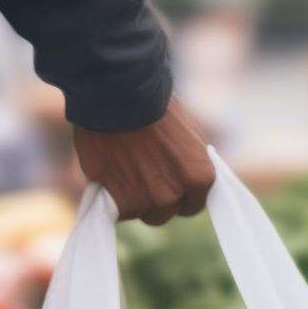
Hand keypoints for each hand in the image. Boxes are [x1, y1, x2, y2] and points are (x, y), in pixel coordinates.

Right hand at [73, 96, 214, 224]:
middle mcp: (176, 194)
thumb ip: (188, 164)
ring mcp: (147, 200)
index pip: (192, 206)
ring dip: (129, 198)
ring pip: (138, 212)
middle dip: (151, 199)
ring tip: (121, 169)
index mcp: (200, 177)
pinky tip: (107, 175)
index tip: (164, 185)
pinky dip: (110, 197)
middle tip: (138, 174)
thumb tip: (185, 179)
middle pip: (163, 214)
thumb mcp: (188, 134)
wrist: (121, 94)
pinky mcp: (120, 200)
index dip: (176, 196)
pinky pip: (117, 210)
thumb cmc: (153, 105)